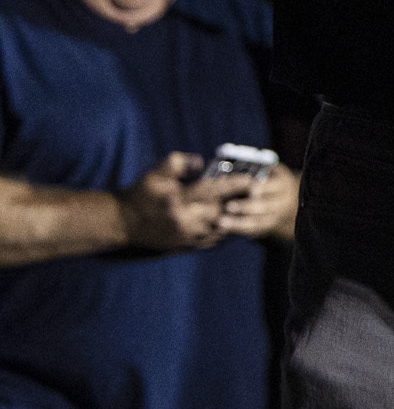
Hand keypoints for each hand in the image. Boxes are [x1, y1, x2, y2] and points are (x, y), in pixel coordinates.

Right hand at [117, 155, 245, 251]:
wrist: (122, 223)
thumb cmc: (140, 194)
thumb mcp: (154, 174)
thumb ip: (177, 163)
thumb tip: (201, 163)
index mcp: (178, 201)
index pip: (212, 190)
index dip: (233, 184)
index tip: (250, 179)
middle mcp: (184, 221)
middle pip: (220, 210)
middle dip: (239, 201)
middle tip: (255, 192)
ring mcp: (185, 236)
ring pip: (219, 228)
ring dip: (233, 218)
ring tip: (247, 207)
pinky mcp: (183, 246)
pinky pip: (210, 242)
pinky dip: (223, 233)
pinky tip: (231, 224)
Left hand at [216, 165, 298, 242]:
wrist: (286, 199)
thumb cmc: (269, 179)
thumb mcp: (269, 170)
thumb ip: (255, 170)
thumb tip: (233, 169)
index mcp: (283, 184)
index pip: (273, 186)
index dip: (260, 188)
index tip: (247, 188)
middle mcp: (283, 202)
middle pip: (265, 206)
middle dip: (246, 207)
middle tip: (228, 206)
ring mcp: (277, 216)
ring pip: (259, 221)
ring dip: (239, 222)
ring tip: (222, 222)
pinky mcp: (269, 227)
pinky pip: (254, 230)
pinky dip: (239, 230)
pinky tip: (226, 229)